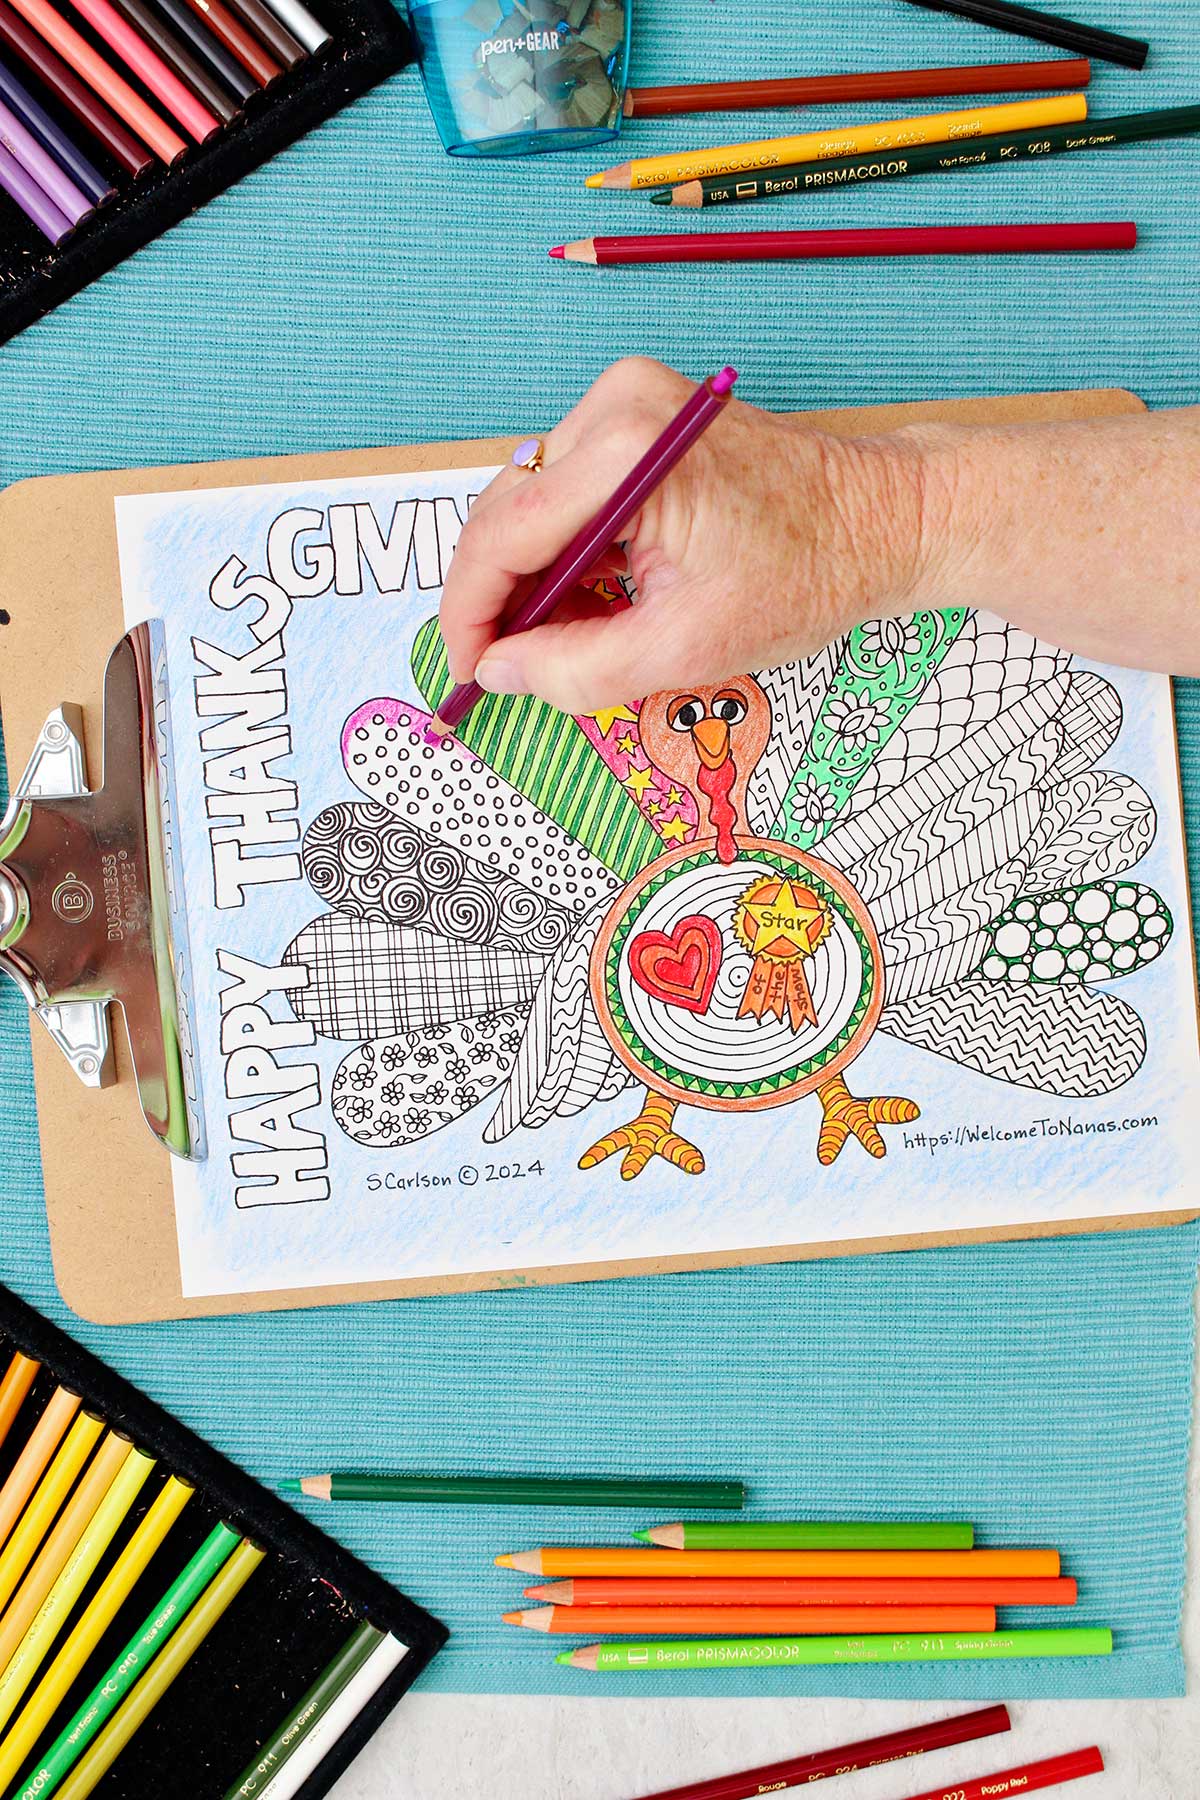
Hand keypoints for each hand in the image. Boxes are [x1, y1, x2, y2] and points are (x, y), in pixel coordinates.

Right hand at [438, 357, 931, 714]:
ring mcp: (626, 402)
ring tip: (574, 636)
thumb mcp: (685, 649)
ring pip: (534, 505)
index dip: (470, 613)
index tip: (468, 669)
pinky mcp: (638, 414)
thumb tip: (501, 671)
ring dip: (540, 577)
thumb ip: (576, 670)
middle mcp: (614, 406)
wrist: (878, 520)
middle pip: (508, 514)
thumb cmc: (805, 573)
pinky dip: (571, 549)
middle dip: (505, 598)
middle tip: (518, 666)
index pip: (499, 536)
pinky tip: (600, 596)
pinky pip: (569, 490)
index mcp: (624, 454)